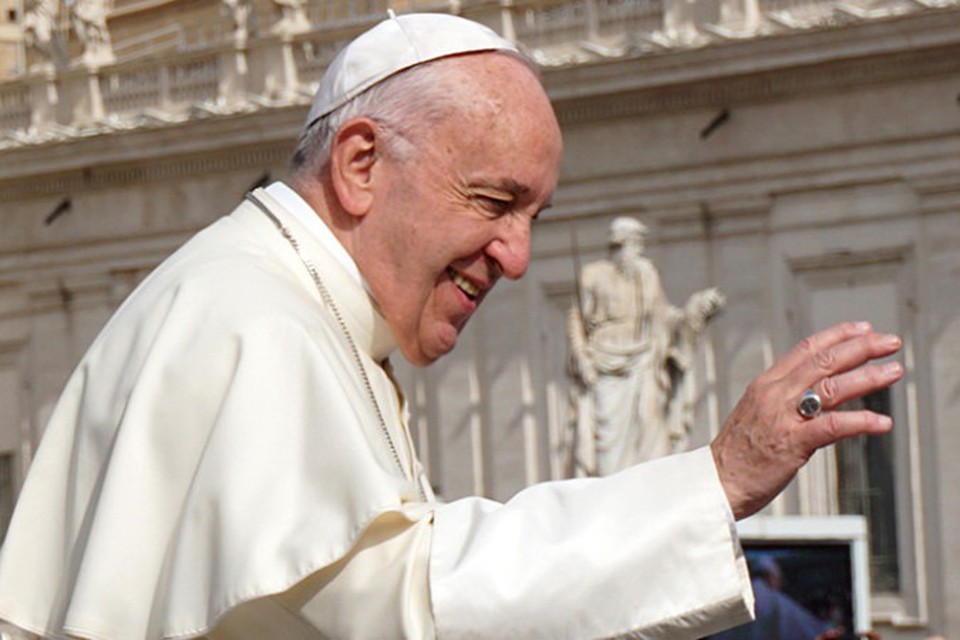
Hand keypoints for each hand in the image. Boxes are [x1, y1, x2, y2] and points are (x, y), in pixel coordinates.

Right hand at [710, 322, 903, 519]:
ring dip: (868, 377)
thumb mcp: (757, 413)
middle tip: (890, 342)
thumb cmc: (738, 454)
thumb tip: (815, 392)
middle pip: (824, 361)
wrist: (717, 482)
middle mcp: (774, 394)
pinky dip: (861, 422)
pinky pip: (833, 426)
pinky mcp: (793, 443)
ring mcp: (783, 417)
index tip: (863, 329)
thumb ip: (784, 399)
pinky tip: (882, 422)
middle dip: (861, 347)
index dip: (837, 335)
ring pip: (832, 387)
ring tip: (894, 371)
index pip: (805, 349)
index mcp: (766, 384)